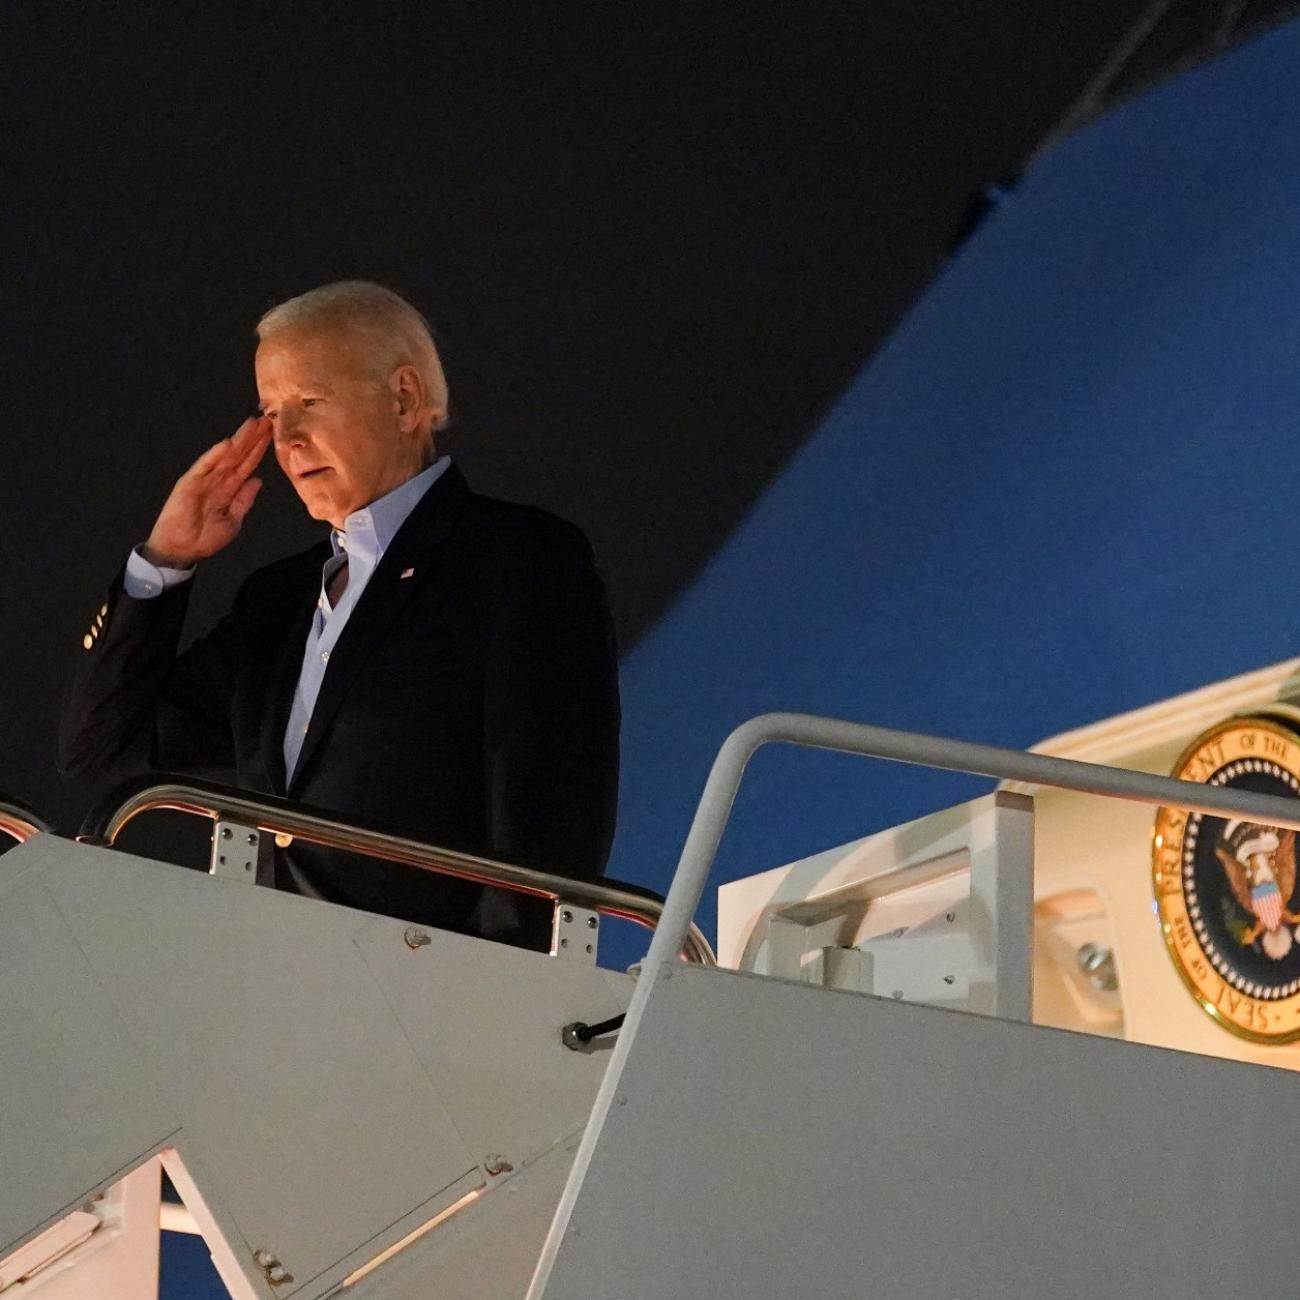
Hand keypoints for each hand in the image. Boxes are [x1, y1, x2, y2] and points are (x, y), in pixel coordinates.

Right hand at [142, 417, 272, 568]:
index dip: (259, 450)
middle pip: (239, 455)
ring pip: (225, 456)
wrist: (182, 549)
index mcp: (230, 488)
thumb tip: (257, 480)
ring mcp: (204, 478)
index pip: (247, 464)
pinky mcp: (190, 482)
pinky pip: (205, 466)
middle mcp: (218, 479)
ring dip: (238, 440)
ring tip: (252, 424)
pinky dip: (215, 455)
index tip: (273, 434)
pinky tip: (228, 443)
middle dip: (253, 438)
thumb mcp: (233, 520)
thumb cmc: (206, 537)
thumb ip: (244, 500)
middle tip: (268, 420)